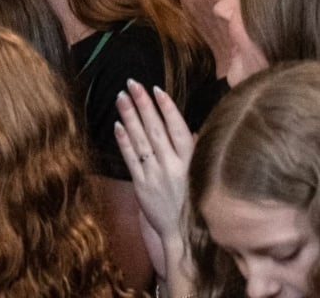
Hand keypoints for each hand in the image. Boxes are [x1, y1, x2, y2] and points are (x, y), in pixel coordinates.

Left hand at [113, 79, 194, 292]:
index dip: (167, 108)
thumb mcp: (201, 174)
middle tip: (131, 83)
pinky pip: (131, 159)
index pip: (178, 129)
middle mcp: (173, 166)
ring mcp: (156, 175)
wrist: (186, 236)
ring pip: (141, 140)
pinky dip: (124, 141)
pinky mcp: (142, 185)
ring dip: (130, 116)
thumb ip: (192, 152)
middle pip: (155, 129)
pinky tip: (118, 125)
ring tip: (121, 96)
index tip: (156, 90)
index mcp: (191, 162)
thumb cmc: (194, 202)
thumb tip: (187, 130)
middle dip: (143, 104)